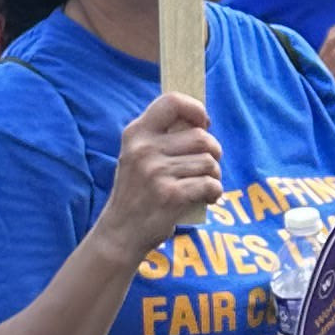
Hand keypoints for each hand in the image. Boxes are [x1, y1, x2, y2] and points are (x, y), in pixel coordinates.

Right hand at [96, 87, 223, 263]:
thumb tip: (202, 122)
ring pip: (209, 162)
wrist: (120, 233)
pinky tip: (207, 198)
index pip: (172, 102)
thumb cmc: (137, 192)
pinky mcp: (171, 195)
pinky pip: (210, 184)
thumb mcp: (137, 156)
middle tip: (207, 166)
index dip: (195, 109)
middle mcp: (144, 149)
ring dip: (214, 175)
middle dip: (213, 151)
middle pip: (201, 137)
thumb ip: (162, 137)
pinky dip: (215, 192)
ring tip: (203, 185)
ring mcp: (156, 172)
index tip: (203, 123)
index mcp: (136, 134)